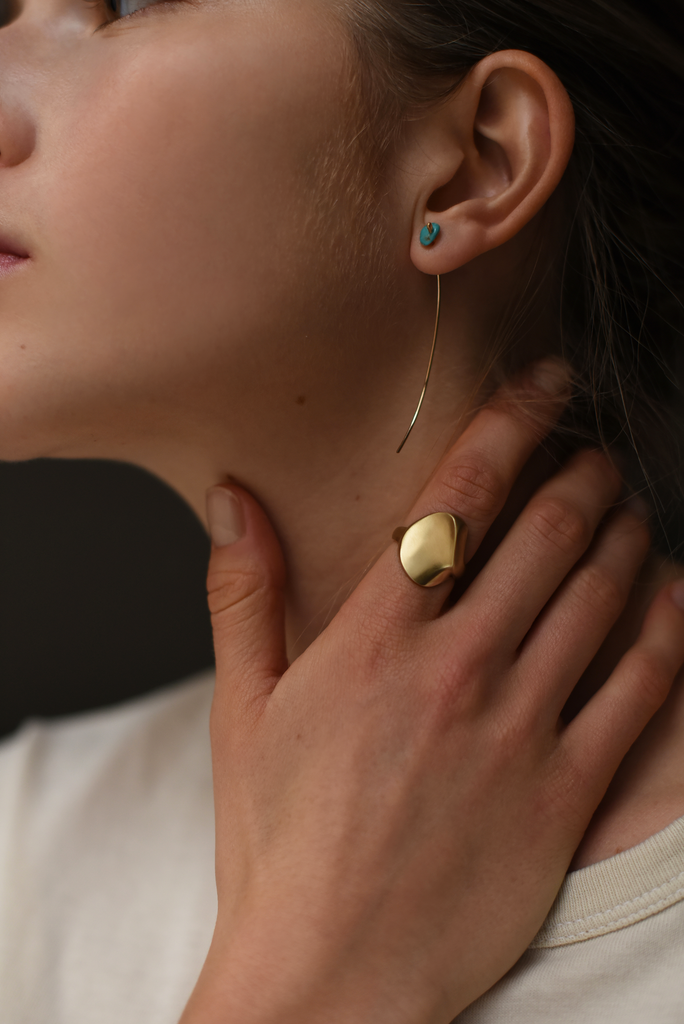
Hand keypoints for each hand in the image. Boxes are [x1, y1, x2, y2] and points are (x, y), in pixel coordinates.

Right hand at [180, 363, 683, 1023]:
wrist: (331, 975)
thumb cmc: (278, 842)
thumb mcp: (240, 712)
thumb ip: (241, 594)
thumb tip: (231, 499)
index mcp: (372, 642)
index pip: (459, 500)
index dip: (512, 423)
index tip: (546, 385)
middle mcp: (453, 670)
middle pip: (549, 532)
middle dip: (585, 471)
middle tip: (595, 450)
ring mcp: (518, 730)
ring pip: (603, 594)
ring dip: (628, 531)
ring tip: (631, 505)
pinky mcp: (566, 794)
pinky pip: (642, 687)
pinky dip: (667, 624)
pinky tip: (672, 592)